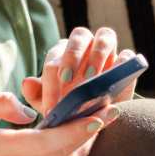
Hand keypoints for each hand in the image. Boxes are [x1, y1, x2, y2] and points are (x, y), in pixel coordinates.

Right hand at [0, 92, 120, 155]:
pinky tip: (78, 139)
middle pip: (65, 153)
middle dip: (91, 131)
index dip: (78, 128)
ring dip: (86, 144)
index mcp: (0, 151)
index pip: (49, 141)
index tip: (100, 112)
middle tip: (111, 109)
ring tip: (99, 122)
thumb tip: (29, 111)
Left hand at [21, 26, 139, 116]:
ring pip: (105, 36)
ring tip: (92, 77)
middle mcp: (85, 46)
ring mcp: (108, 51)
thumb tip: (27, 82)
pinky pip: (127, 55)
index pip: (55, 57)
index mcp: (63, 53)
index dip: (51, 80)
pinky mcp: (126, 63)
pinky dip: (122, 63)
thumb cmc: (67, 109)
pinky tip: (115, 79)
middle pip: (79, 35)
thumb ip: (36, 95)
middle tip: (67, 79)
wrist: (93, 121)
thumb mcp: (50, 106)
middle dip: (72, 55)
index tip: (52, 105)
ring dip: (98, 54)